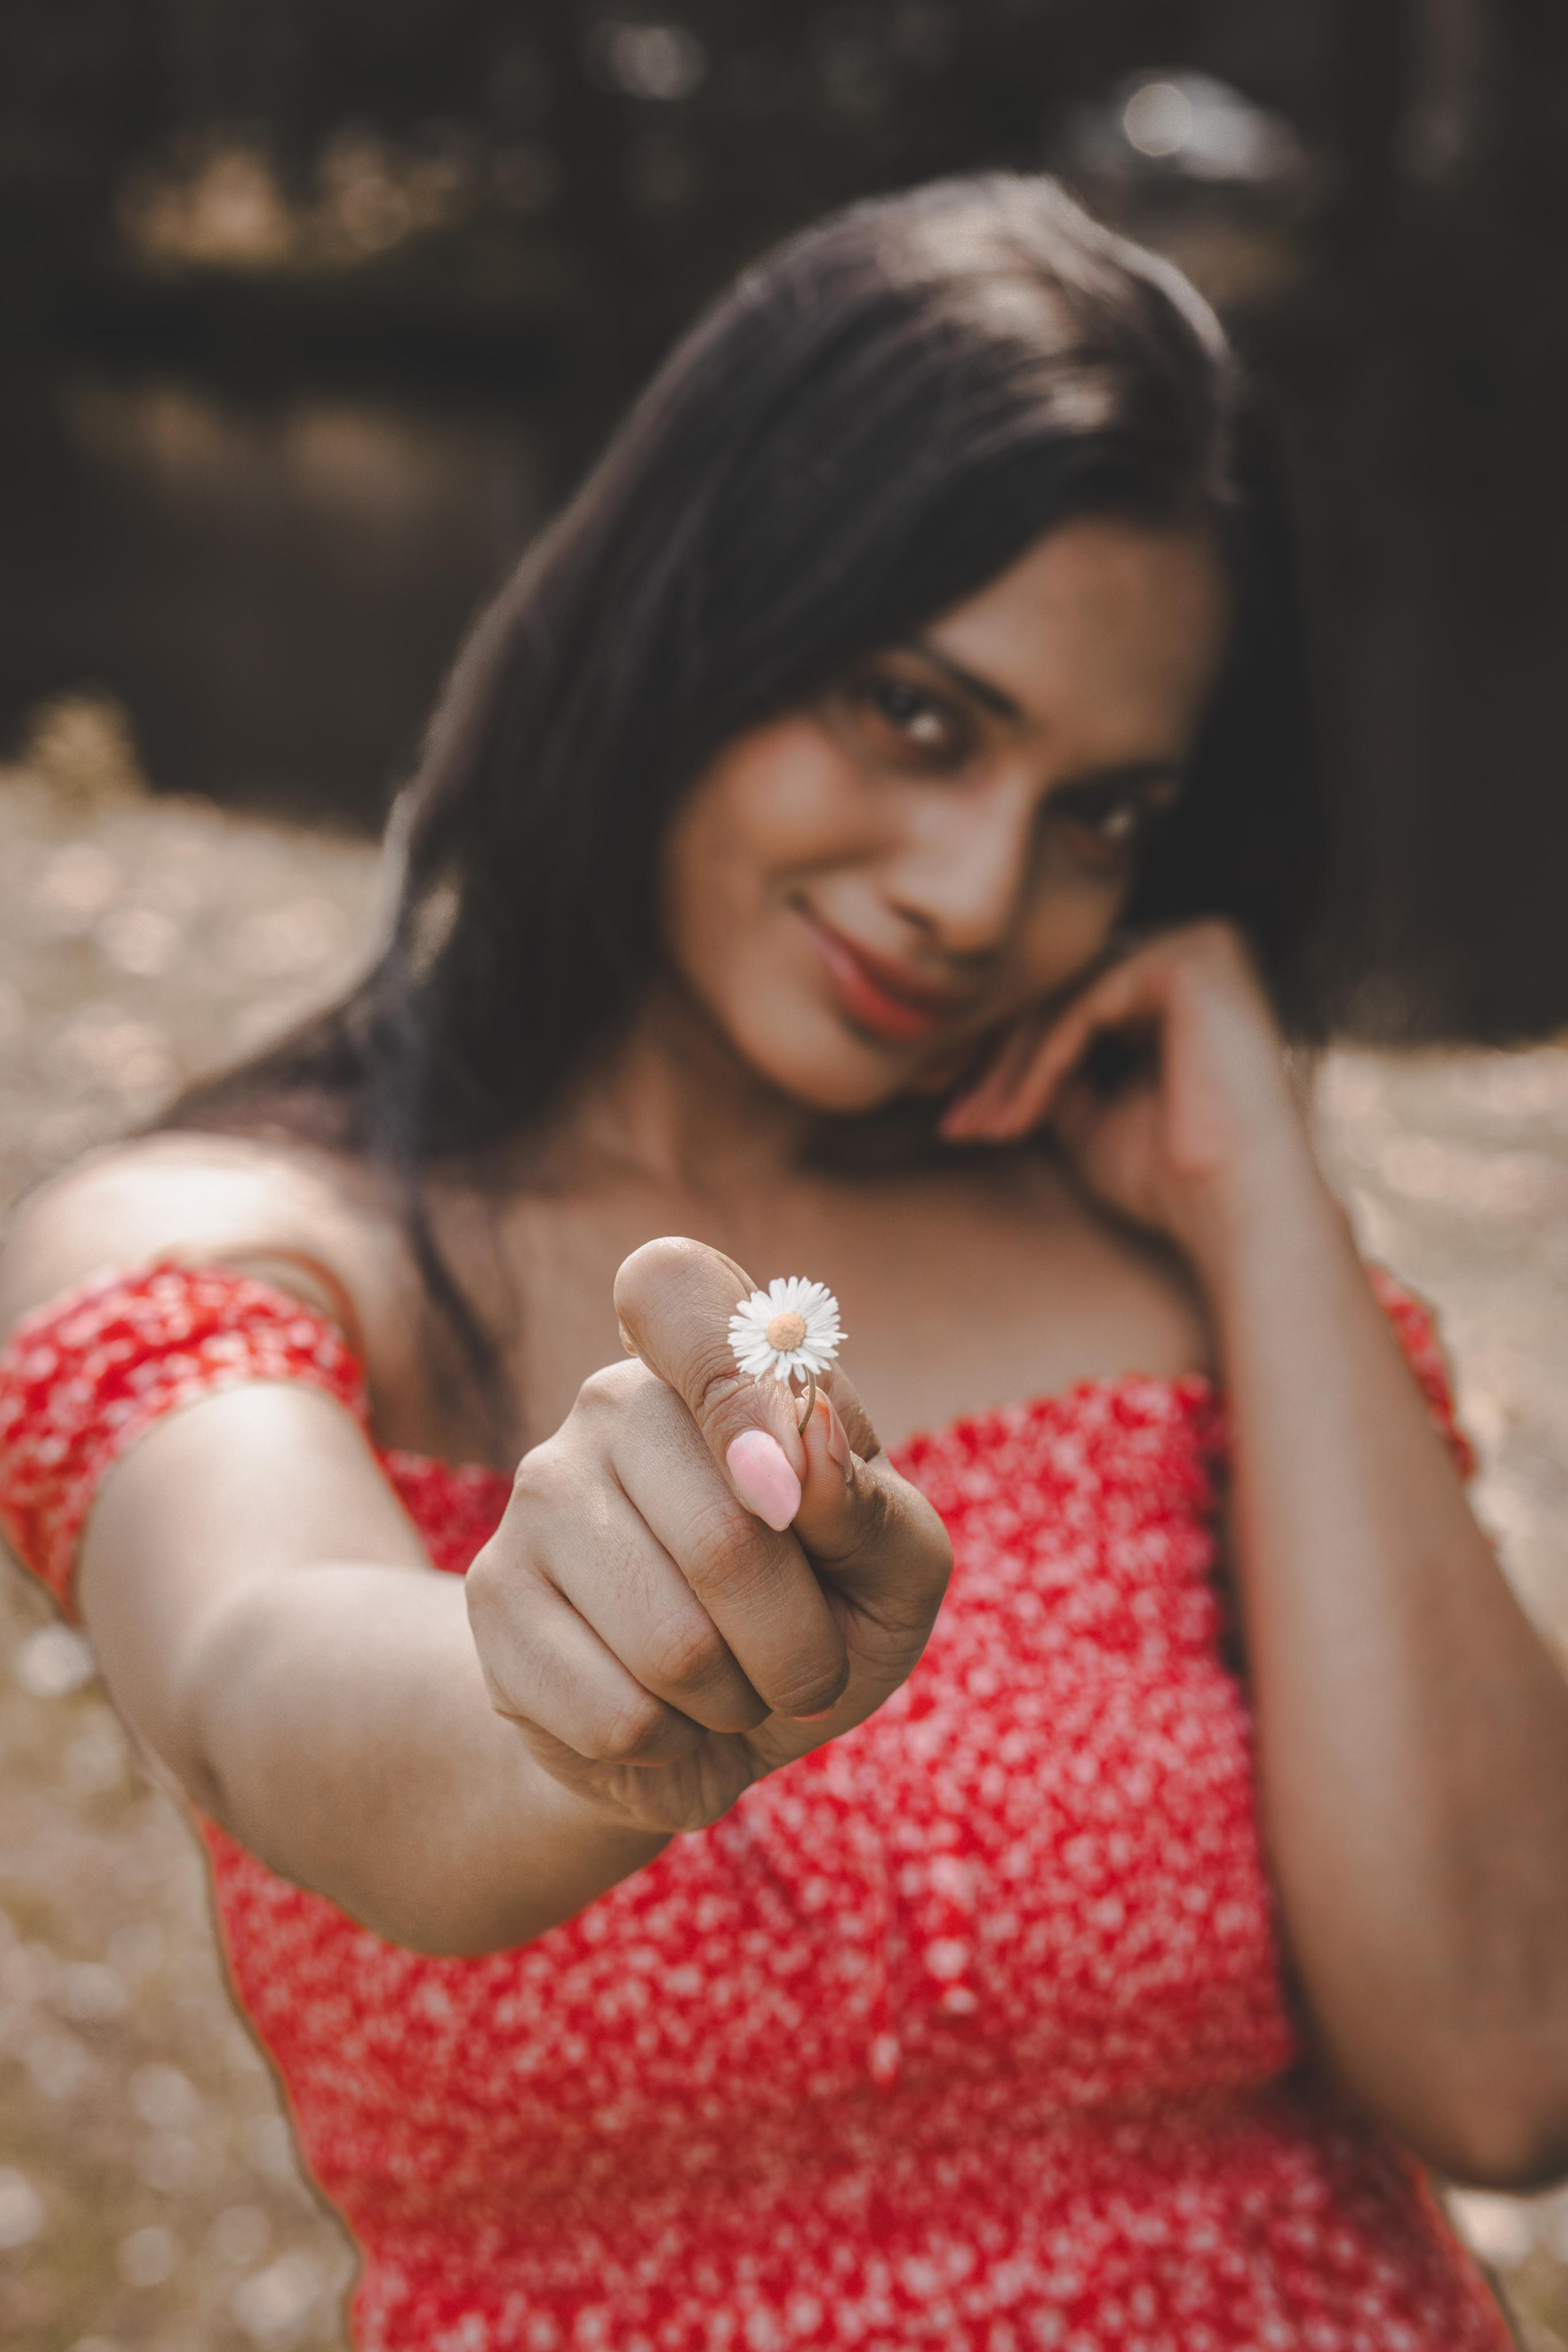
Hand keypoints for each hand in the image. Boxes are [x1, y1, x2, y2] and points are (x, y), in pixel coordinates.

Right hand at [464, 1238, 951, 1834]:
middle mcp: (610, 1403)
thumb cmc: (825, 1615)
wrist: (715, 1725)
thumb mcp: (894, 1569)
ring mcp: (537, 1497)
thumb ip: (869, 1505)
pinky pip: (617, 1715)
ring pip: (674, 1646)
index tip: (787, 1491)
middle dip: (802, 1644)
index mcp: (716, 1357)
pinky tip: (667, 1714)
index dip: (739, 1388)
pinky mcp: (492, 1601)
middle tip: (803, 1660)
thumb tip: (802, 1434)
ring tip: (732, 1683)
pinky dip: (675, 1745)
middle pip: (729, 1539)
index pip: (675, 1286)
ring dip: (740, 1701)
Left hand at [938, 921, 1315, 1265]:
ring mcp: (1198, 945)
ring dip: (1010, 1070)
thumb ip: (1048, 1070)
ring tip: (977, 1127)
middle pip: (1063, 996)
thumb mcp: (1088, 1114)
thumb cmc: (1171, 1179)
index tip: (957, 1117)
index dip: (1005, 1061)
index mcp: (1179, 983)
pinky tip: (1016, 1111)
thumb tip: (978, 1054)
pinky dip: (1041, 1061)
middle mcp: (1194, 949)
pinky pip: (1085, 1003)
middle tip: (954, 1123)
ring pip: (1066, 998)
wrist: (1236, 1213)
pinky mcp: (1191, 959)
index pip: (1071, 1003)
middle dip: (997, 1065)